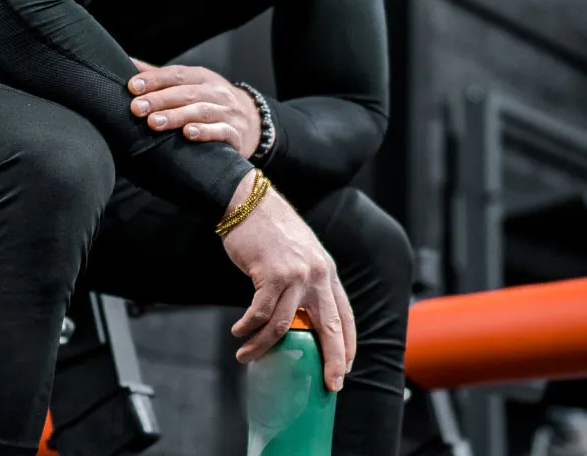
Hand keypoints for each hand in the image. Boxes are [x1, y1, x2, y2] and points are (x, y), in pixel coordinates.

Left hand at [126, 59, 260, 158]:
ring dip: (176, 116)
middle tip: (136, 108)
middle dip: (160, 100)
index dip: (154, 79)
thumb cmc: (211, 101)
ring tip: (153, 123)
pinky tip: (188, 134)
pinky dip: (205, 132)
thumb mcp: (191, 85)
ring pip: (201, 111)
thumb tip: (128, 64)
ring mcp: (228, 112)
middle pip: (186, 93)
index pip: (177, 74)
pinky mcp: (236, 134)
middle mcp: (217, 92)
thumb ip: (161, 77)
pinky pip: (221, 131)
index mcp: (203, 77)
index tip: (132, 87)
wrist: (252, 122)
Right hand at [218, 171, 356, 390]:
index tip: (347, 368)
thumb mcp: (300, 255)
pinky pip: (260, 312)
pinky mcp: (271, 274)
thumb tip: (299, 320)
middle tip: (329, 384)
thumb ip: (306, 283)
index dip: (348, 344)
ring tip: (246, 356)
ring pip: (285, 325)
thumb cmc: (271, 231)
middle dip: (333, 360)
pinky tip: (238, 332)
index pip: (345, 315)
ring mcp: (296, 275)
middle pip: (329, 327)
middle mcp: (318, 275)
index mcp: (327, 272)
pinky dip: (247, 327)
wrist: (250, 202)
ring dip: (263, 346)